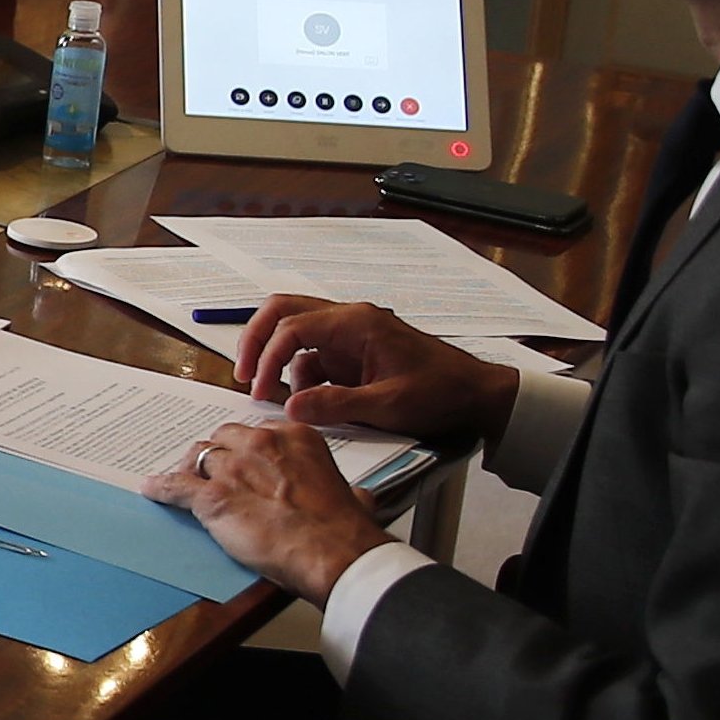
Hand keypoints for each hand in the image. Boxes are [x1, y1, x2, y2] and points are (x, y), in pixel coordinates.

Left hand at [142, 419, 394, 599]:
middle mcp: (260, 445)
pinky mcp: (212, 498)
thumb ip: (346, 490)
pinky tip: (153, 490)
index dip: (245, 449)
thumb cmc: (344, 530)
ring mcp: (233, 469)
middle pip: (223, 439)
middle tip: (215, 470)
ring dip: (192, 471)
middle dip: (218, 454)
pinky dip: (162, 488)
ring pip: (198, 458)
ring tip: (187, 481)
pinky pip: (176, 487)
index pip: (256, 432)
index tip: (243, 459)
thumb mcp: (354, 497)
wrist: (333, 554)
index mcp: (295, 437)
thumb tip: (357, 498)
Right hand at [232, 299, 515, 448]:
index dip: (266, 357)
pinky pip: (314, 354)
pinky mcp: (354, 351)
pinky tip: (307, 400)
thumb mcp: (388, 406)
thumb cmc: (441, 393)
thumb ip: (336, 405)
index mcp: (357, 323)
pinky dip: (301, 374)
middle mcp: (349, 320)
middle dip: (256, 339)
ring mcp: (351, 334)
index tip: (258, 389)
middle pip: (284, 310)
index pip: (292, 326)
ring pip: (295, 329)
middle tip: (242, 373)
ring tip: (272, 393)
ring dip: (278, 359)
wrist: (477, 395)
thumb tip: (291, 408)